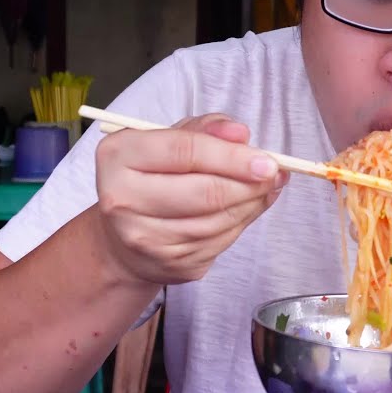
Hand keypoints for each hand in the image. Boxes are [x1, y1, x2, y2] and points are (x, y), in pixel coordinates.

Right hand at [94, 113, 288, 285]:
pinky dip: (242, 222)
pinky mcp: (167, 264)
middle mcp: (122, 199)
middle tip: (273, 174)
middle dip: (248, 183)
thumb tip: (240, 133)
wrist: (124, 235)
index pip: (184, 151)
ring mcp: (143, 238)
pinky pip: (219, 242)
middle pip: (204, 192)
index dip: (231, 156)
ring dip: (251, 203)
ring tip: (264, 188)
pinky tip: (247, 208)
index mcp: (118, 155)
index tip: (267, 160)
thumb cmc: (153, 174)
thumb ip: (207, 128)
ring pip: (217, 220)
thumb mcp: (172, 138)